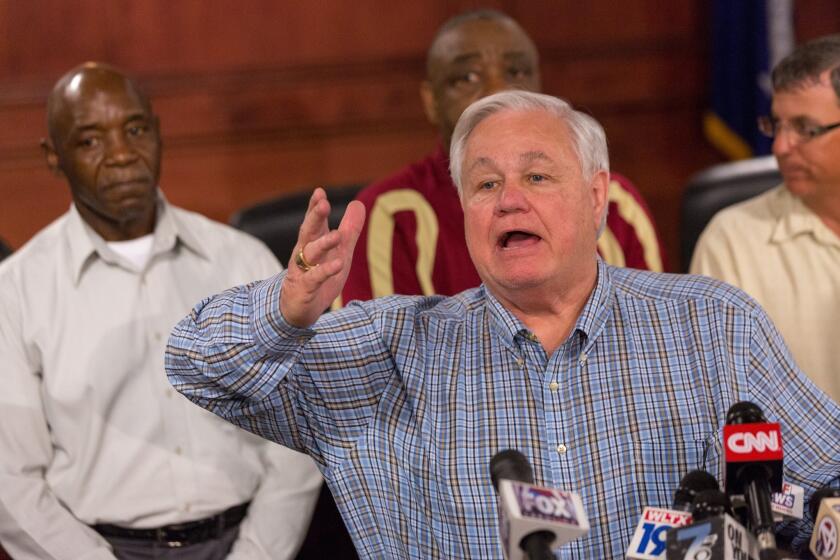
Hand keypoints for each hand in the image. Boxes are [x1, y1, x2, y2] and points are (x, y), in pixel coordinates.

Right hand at [280, 187, 364, 326]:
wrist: (298, 310)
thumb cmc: (319, 277)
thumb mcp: (339, 252)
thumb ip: (349, 230)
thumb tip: (358, 203)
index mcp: (313, 243)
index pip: (313, 222)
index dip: (315, 207)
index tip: (319, 192)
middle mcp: (304, 254)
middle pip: (308, 233)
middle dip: (314, 218)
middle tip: (323, 203)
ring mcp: (302, 271)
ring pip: (310, 254)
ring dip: (323, 244)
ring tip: (336, 235)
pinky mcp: (305, 289)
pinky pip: (315, 279)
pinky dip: (325, 271)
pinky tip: (338, 264)